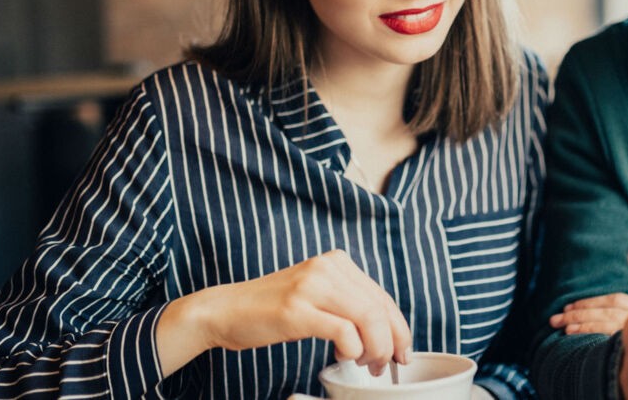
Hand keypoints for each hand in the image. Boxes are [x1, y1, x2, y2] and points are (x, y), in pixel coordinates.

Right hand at [158, 250, 410, 375]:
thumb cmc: (272, 309)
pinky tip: (344, 357)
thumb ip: (347, 305)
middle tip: (385, 365)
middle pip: (380, 307)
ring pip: (367, 318)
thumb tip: (385, 332)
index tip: (402, 351)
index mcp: (336, 262)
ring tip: (367, 364)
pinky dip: (352, 349)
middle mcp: (327, 268)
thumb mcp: (316, 296)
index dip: (399, 328)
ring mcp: (311, 286)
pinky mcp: (296, 309)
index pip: (383, 296)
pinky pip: (342, 331)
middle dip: (392, 342)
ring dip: (375, 348)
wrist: (225, 310)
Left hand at [549, 292, 627, 334]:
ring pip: (602, 321)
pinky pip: (604, 334)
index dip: (591, 302)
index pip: (614, 300)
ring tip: (559, 324)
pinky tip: (570, 333)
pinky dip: (586, 331)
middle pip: (604, 310)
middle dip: (577, 312)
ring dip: (578, 321)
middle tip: (554, 317)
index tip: (570, 305)